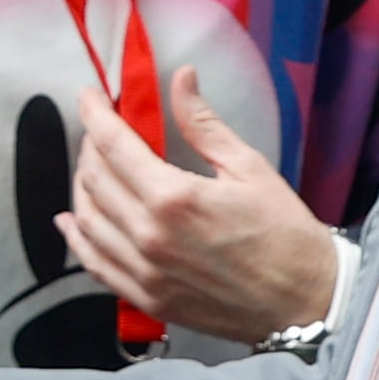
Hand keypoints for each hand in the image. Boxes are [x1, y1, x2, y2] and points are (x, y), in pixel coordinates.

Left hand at [58, 69, 339, 345]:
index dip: (94, 114)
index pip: (113, 145)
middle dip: (90, 146)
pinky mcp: (146, 298)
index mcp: (173, 197)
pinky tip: (72, 222)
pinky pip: (94, 264)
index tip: (89, 96)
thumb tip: (181, 78)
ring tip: (92, 167)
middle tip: (100, 130)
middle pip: (94, 179)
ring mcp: (143, 271)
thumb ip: (203, 124)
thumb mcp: (249, 168)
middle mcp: (148, 235)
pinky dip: (77, 239)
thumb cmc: (286, 233)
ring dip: (81, 187)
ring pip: (87, 220)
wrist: (306, 301)